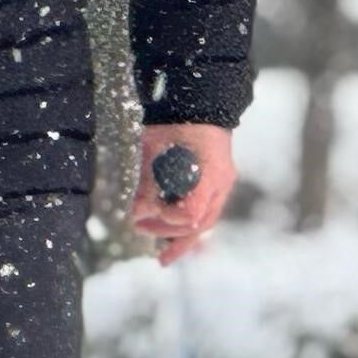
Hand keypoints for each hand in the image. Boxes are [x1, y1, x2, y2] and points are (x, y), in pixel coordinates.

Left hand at [128, 122, 234, 264]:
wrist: (198, 101)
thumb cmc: (173, 121)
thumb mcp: (154, 148)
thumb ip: (147, 183)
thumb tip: (135, 215)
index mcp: (208, 172)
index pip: (191, 213)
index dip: (166, 220)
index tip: (143, 213)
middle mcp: (220, 182)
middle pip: (198, 223)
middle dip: (167, 232)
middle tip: (139, 228)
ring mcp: (222, 184)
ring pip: (204, 223)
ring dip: (180, 239)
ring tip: (163, 256)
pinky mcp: (216, 185)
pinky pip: (204, 214)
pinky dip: (188, 231)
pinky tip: (173, 246)